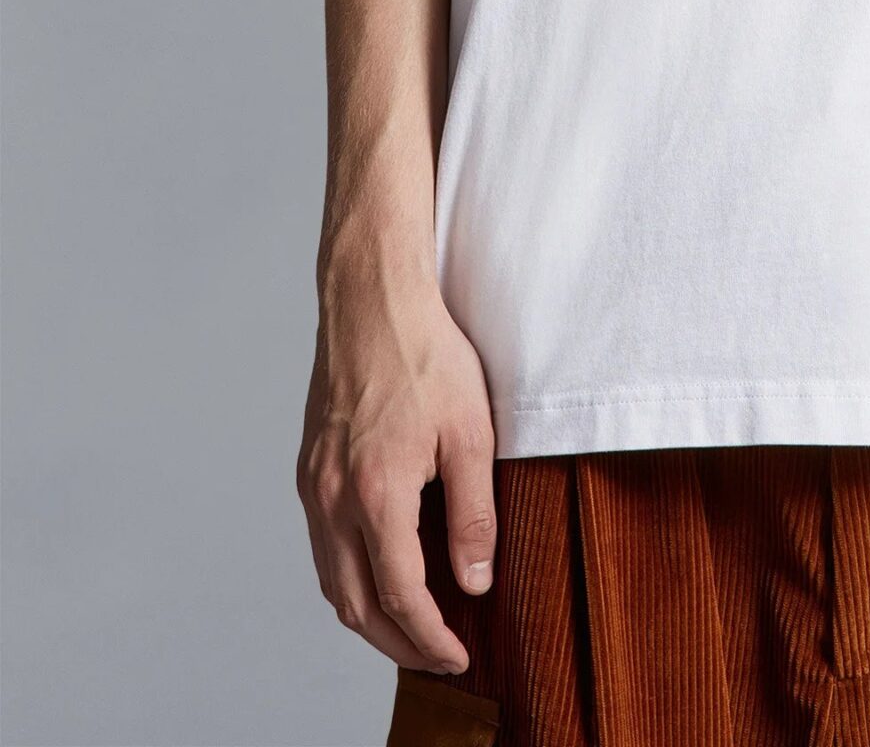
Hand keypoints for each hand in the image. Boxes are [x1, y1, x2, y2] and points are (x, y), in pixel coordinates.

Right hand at [297, 252, 497, 673]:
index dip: (431, 637)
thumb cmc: (426, 354)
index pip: (400, 595)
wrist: (372, 298)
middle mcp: (332, 498)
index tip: (459, 656)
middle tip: (438, 655)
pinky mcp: (307, 469)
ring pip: (331, 582)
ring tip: (411, 629)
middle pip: (355, 605)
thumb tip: (475, 581)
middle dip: (397, 643)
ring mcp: (313, 484)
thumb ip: (474, 513)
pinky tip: (379, 574)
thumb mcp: (472, 432)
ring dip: (368, 617)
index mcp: (376, 492)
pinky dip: (348, 578)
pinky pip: (322, 547)